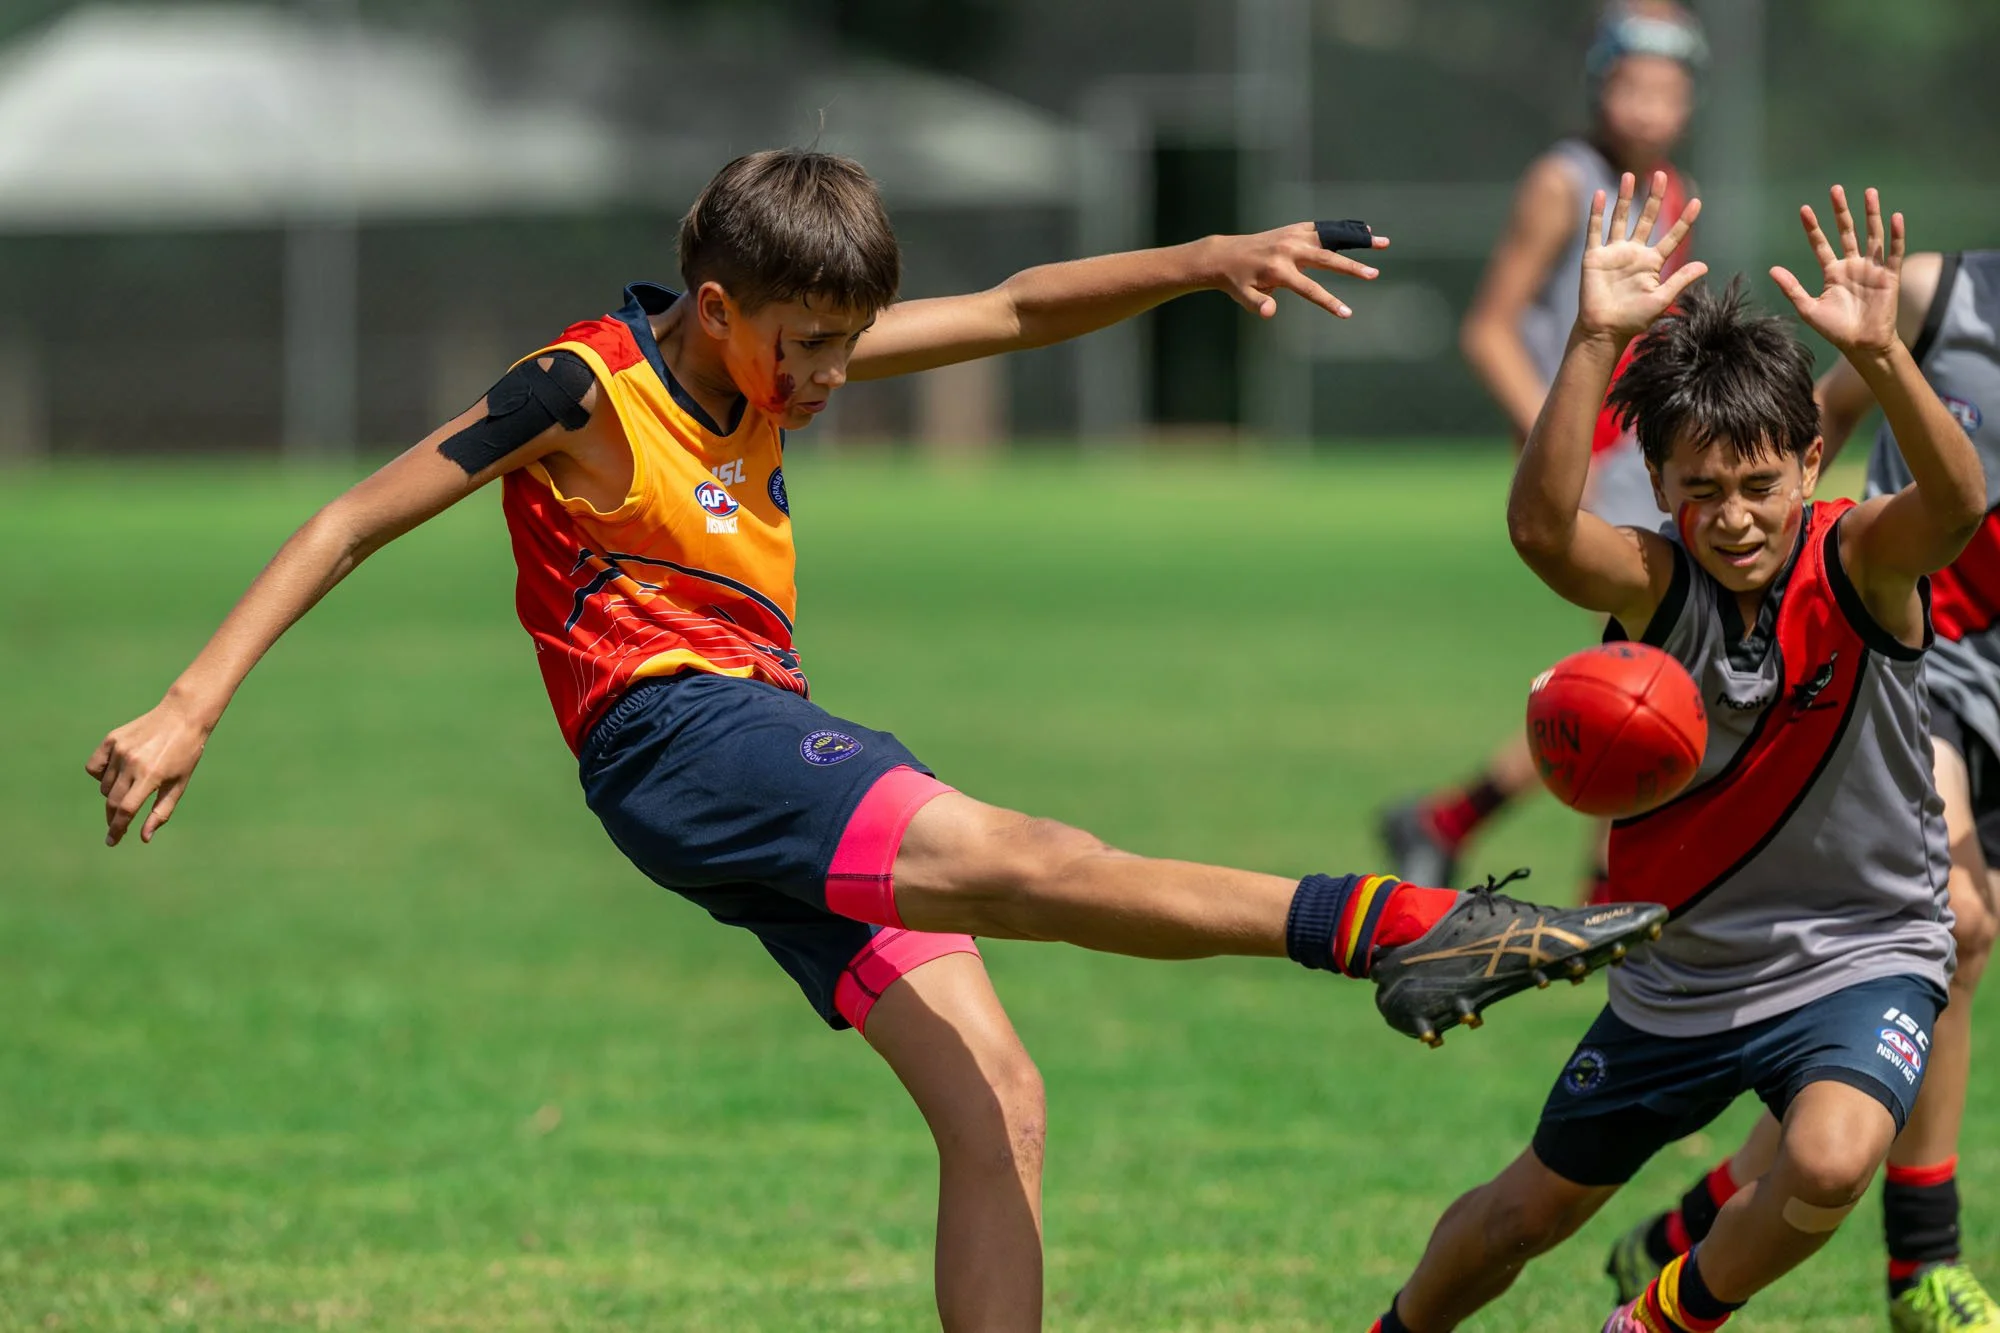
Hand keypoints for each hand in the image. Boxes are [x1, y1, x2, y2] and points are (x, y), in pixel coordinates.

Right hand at [86, 697, 209, 845]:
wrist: (182, 716)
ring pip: (104, 786)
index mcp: (151, 776)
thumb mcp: (179, 785)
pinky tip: (115, 774)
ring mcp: (119, 750)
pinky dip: (100, 775)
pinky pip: (94, 767)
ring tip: (133, 785)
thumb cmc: (185, 754)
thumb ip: (161, 812)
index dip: (117, 829)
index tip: (112, 841)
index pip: (126, 810)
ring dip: (113, 794)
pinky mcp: (112, 739)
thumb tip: (144, 837)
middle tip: (118, 825)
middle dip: (113, 818)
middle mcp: (132, 763)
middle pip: (112, 801)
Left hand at [1208, 221, 1389, 318]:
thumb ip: (1258, 305)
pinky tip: (1365, 231)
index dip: (1329, 302)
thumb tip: (1270, 313)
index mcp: (1278, 269)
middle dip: (1352, 268)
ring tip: (1384, 243)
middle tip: (1375, 275)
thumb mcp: (1242, 297)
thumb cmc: (1236, 281)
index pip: (1309, 289)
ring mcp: (1293, 236)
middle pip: (1327, 259)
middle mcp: (1289, 249)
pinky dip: (1344, 230)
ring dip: (1358, 240)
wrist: (1225, 254)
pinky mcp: (1295, 229)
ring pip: (1331, 237)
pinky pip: (1324, 229)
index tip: (1347, 313)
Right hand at [1577, 171, 1706, 341]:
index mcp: (1652, 263)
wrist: (1604, 329)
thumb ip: (1679, 280)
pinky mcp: (1594, 257)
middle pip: (1647, 218)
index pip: (1672, 237)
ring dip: (1625, 198)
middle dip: (1654, 197)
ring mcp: (1614, 253)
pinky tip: (1598, 194)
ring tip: (1630, 176)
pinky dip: (1595, 213)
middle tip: (1660, 175)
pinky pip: (1595, 230)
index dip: (1684, 221)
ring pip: (1621, 219)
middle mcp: (1634, 253)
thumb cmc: (1633, 320)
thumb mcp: (1661, 300)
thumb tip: (1704, 265)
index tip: (1697, 202)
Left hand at [1770, 185, 1903, 357]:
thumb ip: (1792, 288)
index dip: (1813, 228)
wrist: (1862, 345)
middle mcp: (1852, 265)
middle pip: (1847, 232)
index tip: (1804, 210)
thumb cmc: (1836, 329)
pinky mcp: (1889, 275)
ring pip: (1872, 235)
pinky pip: (1894, 251)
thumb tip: (1772, 269)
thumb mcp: (1808, 309)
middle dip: (1841, 212)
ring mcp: (1872, 268)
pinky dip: (1896, 234)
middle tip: (1835, 190)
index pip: (1821, 244)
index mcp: (1832, 272)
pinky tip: (1895, 217)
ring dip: (1871, 214)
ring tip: (1869, 192)